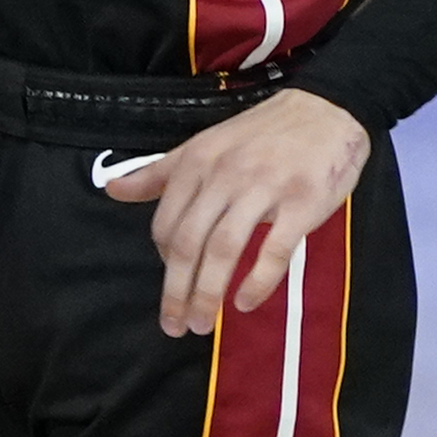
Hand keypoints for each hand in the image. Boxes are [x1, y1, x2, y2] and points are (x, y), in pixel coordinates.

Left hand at [99, 89, 371, 337]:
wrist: (325, 110)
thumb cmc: (262, 134)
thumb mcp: (204, 146)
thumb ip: (159, 173)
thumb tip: (111, 189)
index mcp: (198, 162)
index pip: (167, 224)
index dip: (164, 263)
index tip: (172, 289)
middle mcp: (225, 175)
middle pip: (190, 243)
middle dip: (177, 291)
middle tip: (175, 326)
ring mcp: (264, 189)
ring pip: (225, 249)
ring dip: (208, 293)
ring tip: (202, 324)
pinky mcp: (301, 203)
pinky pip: (274, 250)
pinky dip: (257, 282)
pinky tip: (245, 303)